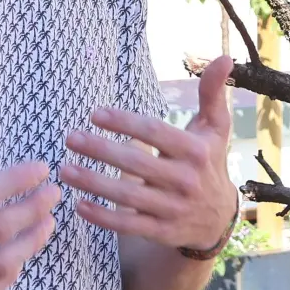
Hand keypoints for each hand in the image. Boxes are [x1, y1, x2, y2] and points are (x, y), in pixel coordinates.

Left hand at [60, 56, 238, 250]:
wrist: (218, 218)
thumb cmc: (208, 161)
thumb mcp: (215, 128)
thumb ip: (212, 93)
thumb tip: (224, 57)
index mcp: (196, 151)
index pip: (155, 133)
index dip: (125, 123)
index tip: (95, 113)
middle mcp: (186, 181)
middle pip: (136, 164)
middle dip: (100, 150)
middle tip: (70, 138)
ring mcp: (173, 209)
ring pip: (127, 196)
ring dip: (93, 183)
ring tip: (65, 169)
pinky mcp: (161, 232)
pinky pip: (128, 225)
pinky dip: (102, 217)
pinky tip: (78, 204)